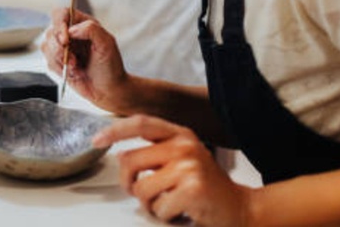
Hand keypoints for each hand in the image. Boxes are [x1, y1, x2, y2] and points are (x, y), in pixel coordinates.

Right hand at [41, 8, 130, 112]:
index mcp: (81, 24)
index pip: (61, 14)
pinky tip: (74, 72)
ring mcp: (62, 48)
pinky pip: (48, 62)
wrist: (107, 89)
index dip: (59, 24)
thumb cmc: (111, 66)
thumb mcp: (107, 44)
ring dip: (60, 60)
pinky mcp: (57, 62)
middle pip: (50, 32)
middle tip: (73, 60)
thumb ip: (91, 29)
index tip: (65, 40)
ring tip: (76, 67)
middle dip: (59, 49)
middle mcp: (70, 34)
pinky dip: (59, 69)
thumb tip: (71, 30)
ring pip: (46, 47)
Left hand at [93, 115, 252, 225]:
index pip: (140, 123)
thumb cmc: (206, 188)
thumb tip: (120, 155)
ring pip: (141, 188)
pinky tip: (182, 212)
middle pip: (130, 161)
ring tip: (169, 203)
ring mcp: (189, 166)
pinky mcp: (192, 189)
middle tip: (143, 193)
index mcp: (180, 134)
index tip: (97, 140)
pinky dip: (165, 216)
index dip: (115, 130)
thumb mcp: (182, 160)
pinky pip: (158, 208)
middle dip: (129, 183)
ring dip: (150, 204)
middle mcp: (185, 145)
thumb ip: (154, 152)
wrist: (241, 209)